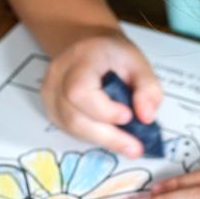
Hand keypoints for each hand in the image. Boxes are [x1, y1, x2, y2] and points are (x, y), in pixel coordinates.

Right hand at [41, 30, 161, 157]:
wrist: (91, 50)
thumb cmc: (114, 57)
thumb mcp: (139, 63)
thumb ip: (148, 89)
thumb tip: (146, 117)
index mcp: (81, 58)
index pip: (79, 91)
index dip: (103, 110)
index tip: (128, 116)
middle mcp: (59, 76)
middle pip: (74, 116)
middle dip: (108, 137)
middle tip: (135, 148)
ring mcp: (51, 94)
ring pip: (73, 128)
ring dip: (103, 140)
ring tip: (128, 145)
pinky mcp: (53, 110)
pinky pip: (72, 131)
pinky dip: (95, 137)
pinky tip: (111, 136)